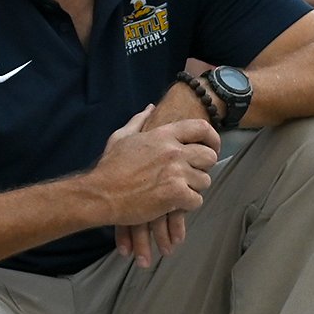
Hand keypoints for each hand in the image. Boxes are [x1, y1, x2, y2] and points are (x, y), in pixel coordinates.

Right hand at [93, 106, 218, 267]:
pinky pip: (196, 200)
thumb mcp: (121, 137)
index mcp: (163, 135)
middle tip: (193, 176)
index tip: (212, 148)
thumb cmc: (110, 167)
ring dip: (194, 188)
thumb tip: (151, 108)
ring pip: (204, 181)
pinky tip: (174, 205)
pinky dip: (187, 205)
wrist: (101, 194)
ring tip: (180, 192)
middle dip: (204, 168)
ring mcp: (176, 172)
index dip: (212, 138)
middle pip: (209, 157)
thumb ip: (139, 121)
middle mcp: (174, 151)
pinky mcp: (175, 194)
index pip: (201, 128)